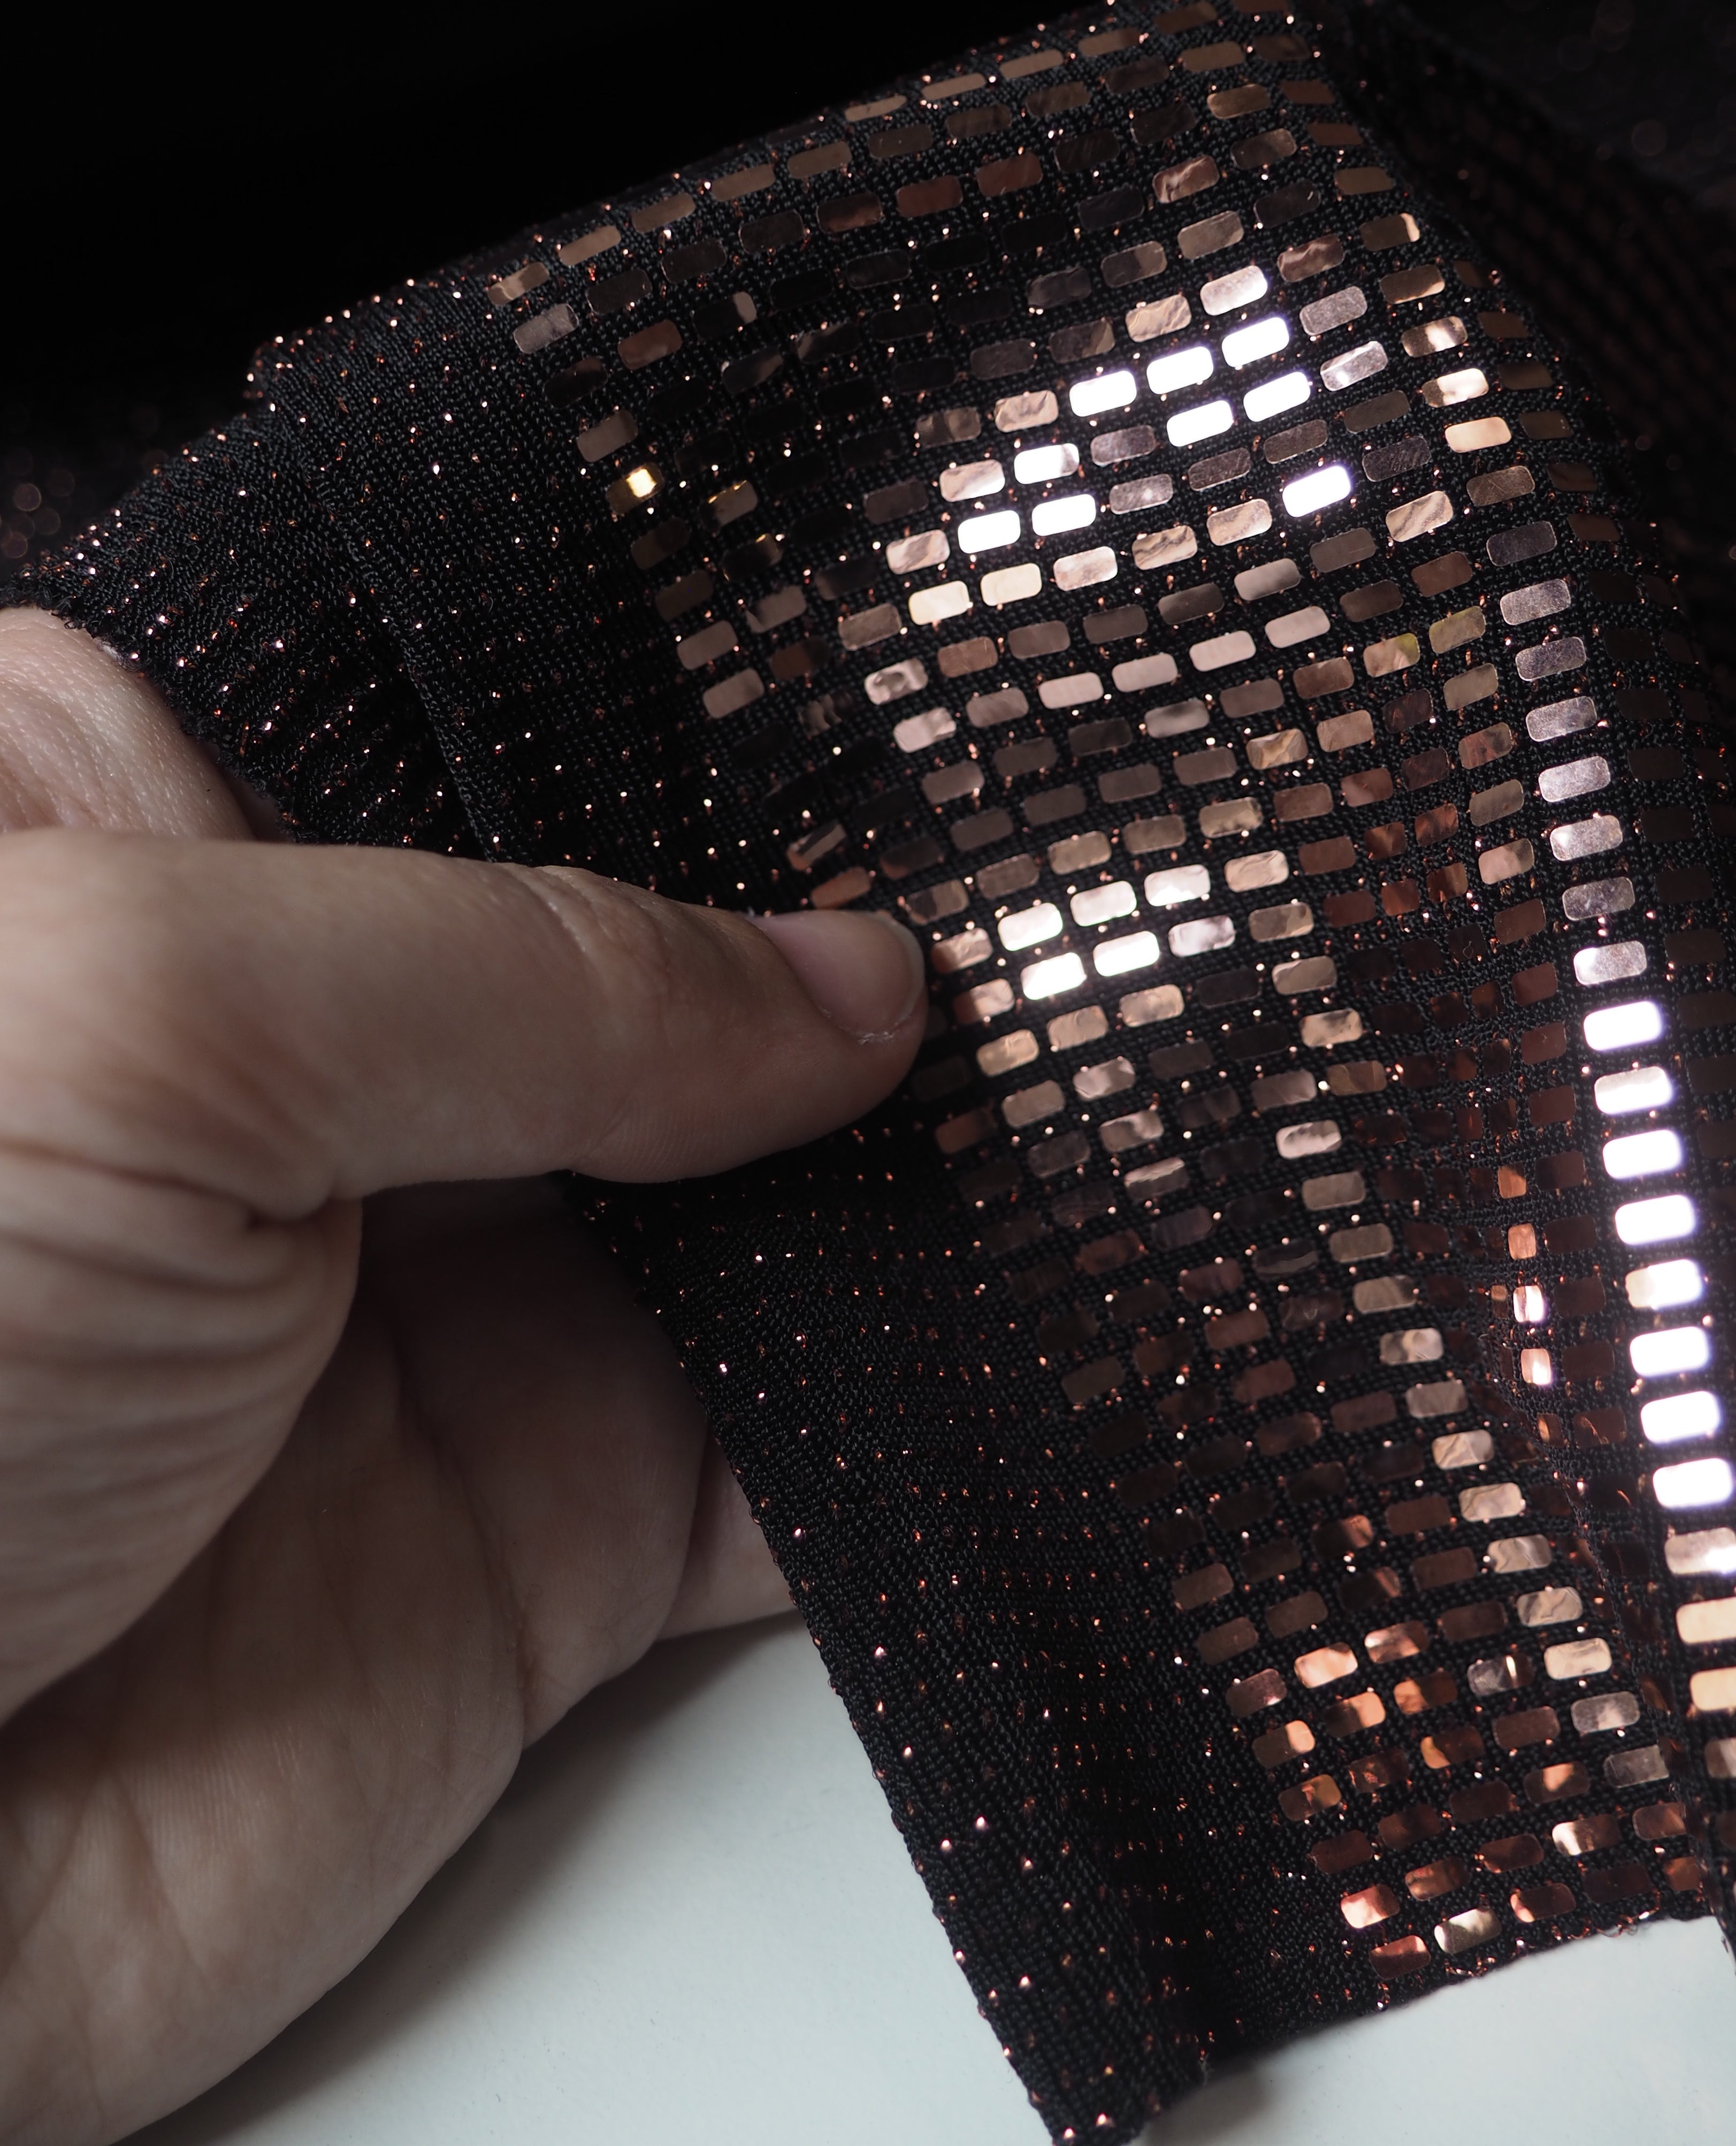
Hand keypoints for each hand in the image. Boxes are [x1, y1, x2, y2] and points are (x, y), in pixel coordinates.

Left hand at [0, 610, 923, 2144]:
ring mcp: (447, 1297)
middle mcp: (324, 1068)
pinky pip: (793, 1453)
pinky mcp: (544, 1525)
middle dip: (850, 935)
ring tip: (1117, 1073)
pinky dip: (928, 1410)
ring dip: (923, 1167)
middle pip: (661, 960)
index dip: (692, 703)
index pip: (491, 714)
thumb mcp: (153, 1019)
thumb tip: (828, 976)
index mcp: (172, 851)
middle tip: (1070, 871)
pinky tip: (1067, 1318)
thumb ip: (525, 968)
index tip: (903, 676)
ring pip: (766, 1197)